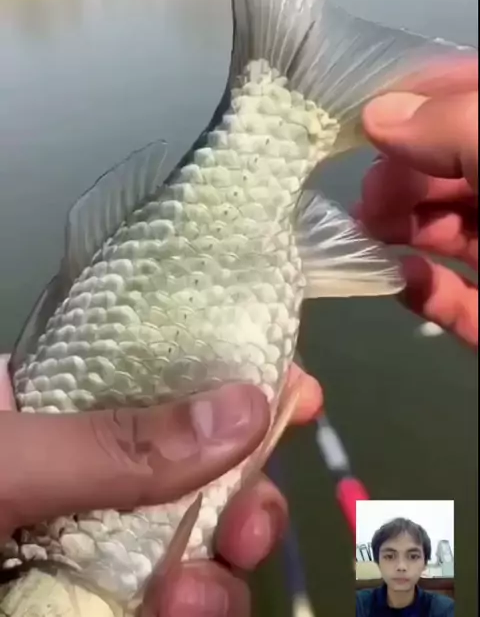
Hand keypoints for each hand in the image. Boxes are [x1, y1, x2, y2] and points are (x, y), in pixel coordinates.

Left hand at [0, 356, 321, 615]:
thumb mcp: (9, 460)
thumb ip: (113, 443)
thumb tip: (247, 408)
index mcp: (61, 398)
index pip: (166, 364)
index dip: (238, 369)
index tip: (301, 395)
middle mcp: (91, 461)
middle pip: (201, 460)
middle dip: (245, 492)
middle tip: (248, 528)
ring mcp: (95, 534)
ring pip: (196, 536)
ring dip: (221, 568)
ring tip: (193, 596)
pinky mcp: (97, 595)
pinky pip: (174, 596)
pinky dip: (197, 605)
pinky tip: (181, 612)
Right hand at [355, 59, 477, 347]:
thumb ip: (446, 125)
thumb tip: (376, 115)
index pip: (460, 97)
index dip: (411, 102)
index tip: (354, 117)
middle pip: (447, 168)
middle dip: (399, 176)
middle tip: (366, 198)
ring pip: (446, 231)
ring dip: (399, 230)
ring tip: (362, 234)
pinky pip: (457, 300)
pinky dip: (421, 289)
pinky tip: (394, 279)